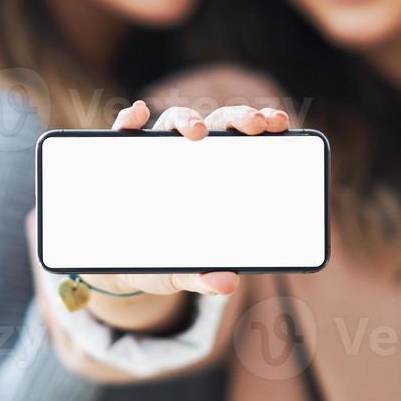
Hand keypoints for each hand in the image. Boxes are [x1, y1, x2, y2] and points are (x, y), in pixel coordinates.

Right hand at [29, 99, 290, 334]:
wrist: (121, 265)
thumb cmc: (167, 257)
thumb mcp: (187, 272)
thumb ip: (207, 277)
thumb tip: (228, 284)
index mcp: (219, 173)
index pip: (244, 138)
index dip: (262, 124)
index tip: (279, 123)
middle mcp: (191, 154)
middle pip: (218, 123)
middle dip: (238, 117)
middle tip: (253, 124)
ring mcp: (156, 152)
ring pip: (174, 121)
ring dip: (187, 120)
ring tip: (197, 132)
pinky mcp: (122, 157)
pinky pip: (125, 131)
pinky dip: (131, 120)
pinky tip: (138, 116)